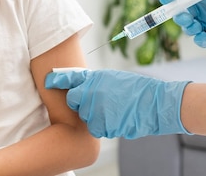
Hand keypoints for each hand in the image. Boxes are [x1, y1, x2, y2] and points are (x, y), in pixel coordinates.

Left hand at [45, 69, 190, 138]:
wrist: (156, 103)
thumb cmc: (137, 89)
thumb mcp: (112, 77)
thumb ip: (93, 82)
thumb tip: (82, 85)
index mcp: (93, 79)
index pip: (68, 79)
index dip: (56, 80)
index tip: (48, 81)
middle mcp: (90, 94)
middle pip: (74, 101)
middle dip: (81, 103)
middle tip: (98, 101)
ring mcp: (96, 111)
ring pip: (86, 117)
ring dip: (95, 115)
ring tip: (114, 109)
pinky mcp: (104, 126)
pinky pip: (98, 128)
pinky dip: (105, 126)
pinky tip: (118, 118)